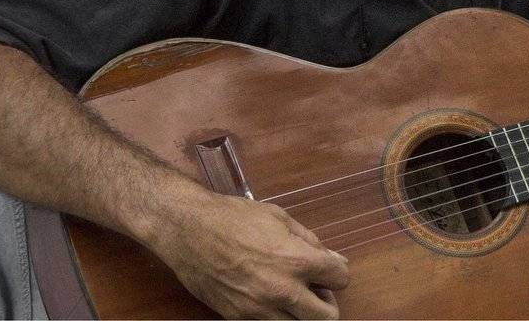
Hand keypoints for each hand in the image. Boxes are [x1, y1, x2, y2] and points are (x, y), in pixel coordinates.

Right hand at [149, 190, 349, 318]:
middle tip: (317, 290)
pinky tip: (269, 300)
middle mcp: (282, 291)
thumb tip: (333, 259)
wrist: (187, 230)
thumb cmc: (232, 217)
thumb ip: (310, 242)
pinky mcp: (238, 318)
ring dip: (302, 315)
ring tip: (293, 298)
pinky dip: (276, 317)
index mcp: (297, 261)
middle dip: (328, 303)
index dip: (336, 271)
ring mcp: (258, 310)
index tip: (327, 268)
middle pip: (328, 317)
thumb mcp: (279, 218)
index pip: (341, 278)